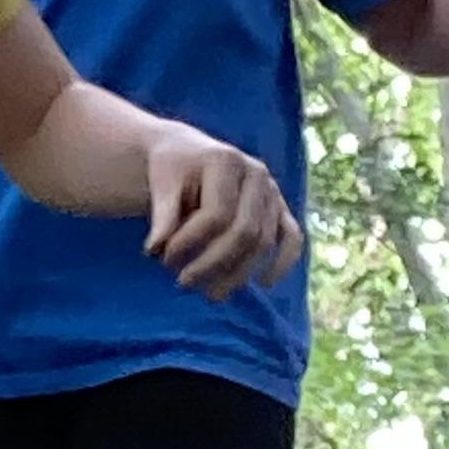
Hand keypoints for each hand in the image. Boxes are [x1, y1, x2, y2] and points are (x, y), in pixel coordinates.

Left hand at [147, 130, 303, 297]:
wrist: (188, 154)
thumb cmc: (172, 170)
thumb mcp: (161, 185)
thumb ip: (162, 216)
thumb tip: (156, 250)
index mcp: (227, 161)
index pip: (216, 214)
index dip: (189, 241)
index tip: (161, 258)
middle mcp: (257, 174)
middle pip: (244, 231)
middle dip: (213, 263)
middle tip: (183, 283)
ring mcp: (272, 192)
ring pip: (264, 241)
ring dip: (239, 273)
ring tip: (210, 294)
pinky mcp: (280, 208)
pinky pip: (292, 237)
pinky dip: (284, 261)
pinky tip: (265, 283)